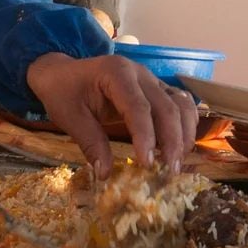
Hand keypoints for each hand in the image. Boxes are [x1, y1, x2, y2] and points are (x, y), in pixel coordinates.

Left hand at [26, 53, 198, 173]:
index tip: (147, 164)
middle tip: (169, 170)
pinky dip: (186, 125)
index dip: (146, 136)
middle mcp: (140, 74)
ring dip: (185, 133)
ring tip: (178, 162)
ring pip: (181, 104)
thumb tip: (105, 174)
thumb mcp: (70, 117)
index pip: (138, 106)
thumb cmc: (63, 92)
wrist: (61, 73)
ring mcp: (151, 80)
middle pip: (166, 106)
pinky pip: (180, 104)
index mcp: (116, 73)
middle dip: (172, 140)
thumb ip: (90, 143)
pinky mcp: (156, 90)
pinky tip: (182, 147)